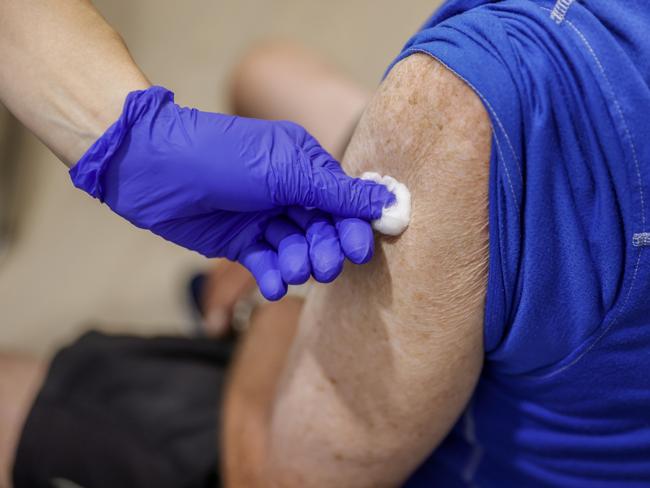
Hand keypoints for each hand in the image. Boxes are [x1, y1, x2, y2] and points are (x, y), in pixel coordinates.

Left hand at [70, 87, 393, 298]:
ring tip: (292, 270)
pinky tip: (274, 285)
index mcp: (304, 165)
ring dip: (299, 263)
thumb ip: (335, 191)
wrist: (153, 169)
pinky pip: (267, 263)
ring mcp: (263, 218)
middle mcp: (288, 191)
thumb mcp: (284, 170)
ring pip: (297, 248)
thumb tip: (386, 200)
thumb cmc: (221, 157)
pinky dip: (273, 276)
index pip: (343, 201)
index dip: (354, 226)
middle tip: (326, 266)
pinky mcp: (240, 242)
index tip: (361, 250)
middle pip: (323, 229)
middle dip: (326, 248)